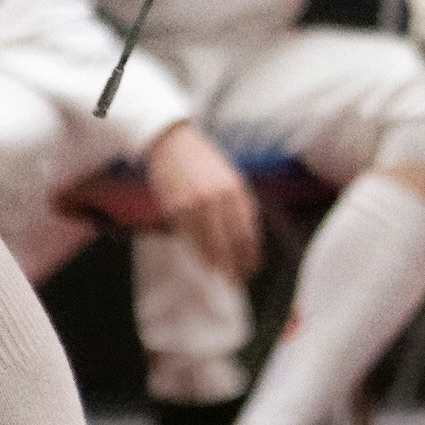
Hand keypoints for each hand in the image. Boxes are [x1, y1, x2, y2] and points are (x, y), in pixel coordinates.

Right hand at [142, 120, 261, 283]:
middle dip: (234, 267)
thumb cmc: (204, 162)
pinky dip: (197, 251)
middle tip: (236, 282)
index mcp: (237, 192)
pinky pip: (189, 237)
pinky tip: (202, 259)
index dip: (250, 257)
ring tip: (220, 273)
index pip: (247, 234)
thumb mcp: (230, 180)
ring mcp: (196, 204)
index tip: (251, 271)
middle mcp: (218, 199)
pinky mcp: (176, 207)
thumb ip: (241, 207)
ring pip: (208, 244)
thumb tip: (247, 242)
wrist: (173, 142)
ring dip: (215, 262)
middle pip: (229, 244)